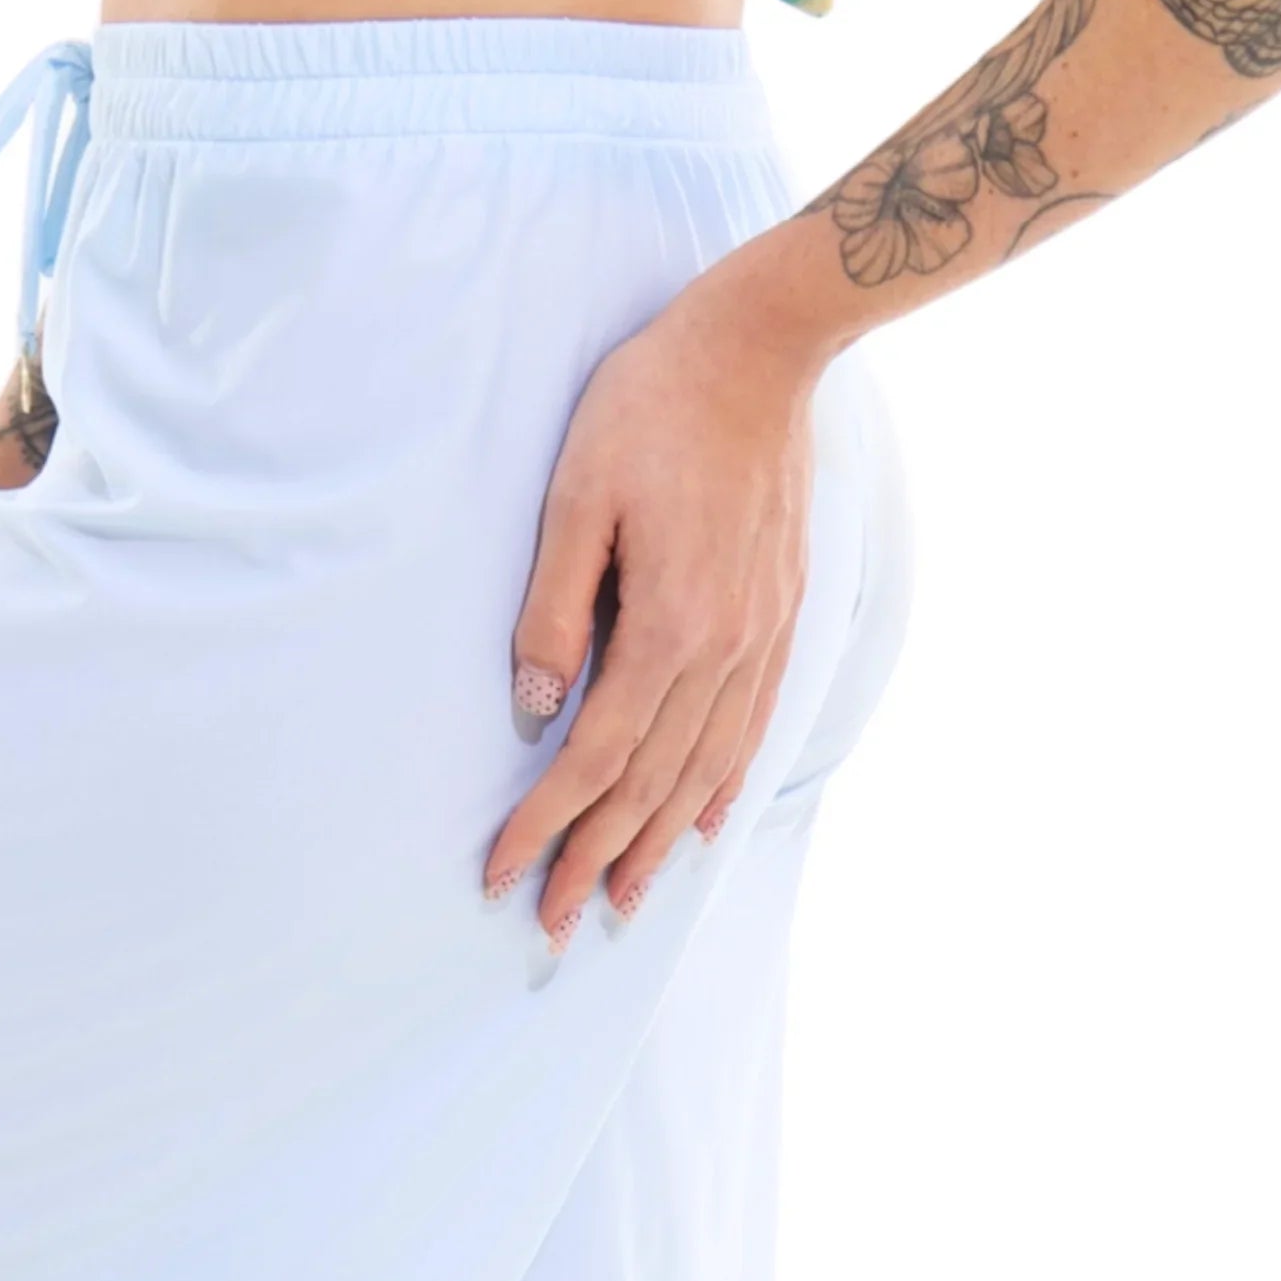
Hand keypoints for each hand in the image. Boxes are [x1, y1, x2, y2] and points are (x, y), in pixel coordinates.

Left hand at [485, 255, 823, 941]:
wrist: (760, 352)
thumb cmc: (650, 407)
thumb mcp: (574, 493)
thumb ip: (553, 604)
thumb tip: (536, 705)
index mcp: (666, 622)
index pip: (595, 756)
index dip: (544, 824)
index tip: (501, 873)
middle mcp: (724, 649)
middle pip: (651, 786)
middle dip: (595, 862)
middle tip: (550, 927)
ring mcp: (761, 638)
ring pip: (705, 772)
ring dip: (659, 846)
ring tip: (623, 903)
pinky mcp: (779, 619)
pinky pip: (751, 730)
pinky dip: (722, 789)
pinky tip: (703, 826)